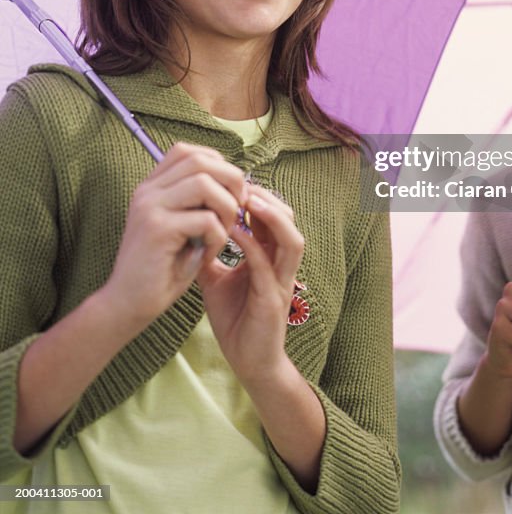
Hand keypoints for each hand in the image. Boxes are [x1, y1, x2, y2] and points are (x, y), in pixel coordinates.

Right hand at [100, 142, 246, 333]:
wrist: (128, 304)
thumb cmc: (162, 267)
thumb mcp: (181, 225)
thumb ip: (198, 200)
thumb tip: (236, 181)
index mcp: (152, 186)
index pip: (189, 151)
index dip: (218, 165)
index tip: (229, 192)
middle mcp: (147, 191)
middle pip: (201, 161)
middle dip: (230, 182)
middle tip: (237, 210)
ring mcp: (150, 207)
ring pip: (205, 184)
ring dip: (226, 209)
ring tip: (222, 234)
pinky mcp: (157, 230)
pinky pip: (206, 219)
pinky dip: (217, 237)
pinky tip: (207, 254)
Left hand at [197, 185, 304, 386]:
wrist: (246, 362)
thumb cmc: (234, 319)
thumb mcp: (215, 279)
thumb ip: (208, 253)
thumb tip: (185, 229)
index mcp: (270, 256)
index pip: (271, 216)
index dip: (256, 196)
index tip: (230, 183)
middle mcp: (281, 264)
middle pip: (287, 219)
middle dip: (266, 198)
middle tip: (238, 185)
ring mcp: (281, 281)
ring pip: (291, 239)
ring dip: (272, 216)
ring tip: (248, 199)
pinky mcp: (273, 299)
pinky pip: (267, 265)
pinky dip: (253, 245)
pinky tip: (235, 232)